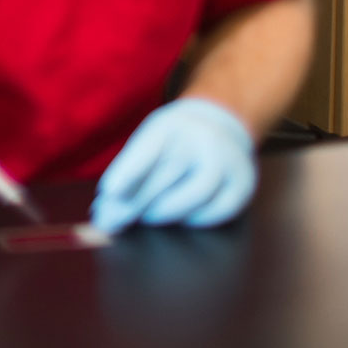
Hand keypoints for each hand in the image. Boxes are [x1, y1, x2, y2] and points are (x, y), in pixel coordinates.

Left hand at [89, 98, 256, 233]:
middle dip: (134, 203)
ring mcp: (227, 160)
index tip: (110, 192)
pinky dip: (195, 218)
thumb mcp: (151, 140)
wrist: (221, 124)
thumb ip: (130, 171)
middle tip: (110, 223)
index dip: (129, 171)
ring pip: (195, 193)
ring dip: (166, 211)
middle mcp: (201, 138)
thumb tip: (104, 211)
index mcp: (171, 125)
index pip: (148, 148)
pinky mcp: (243, 183)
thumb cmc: (175, 140)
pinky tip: (182, 217)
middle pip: (165, 174)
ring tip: (147, 217)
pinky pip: (218, 209)